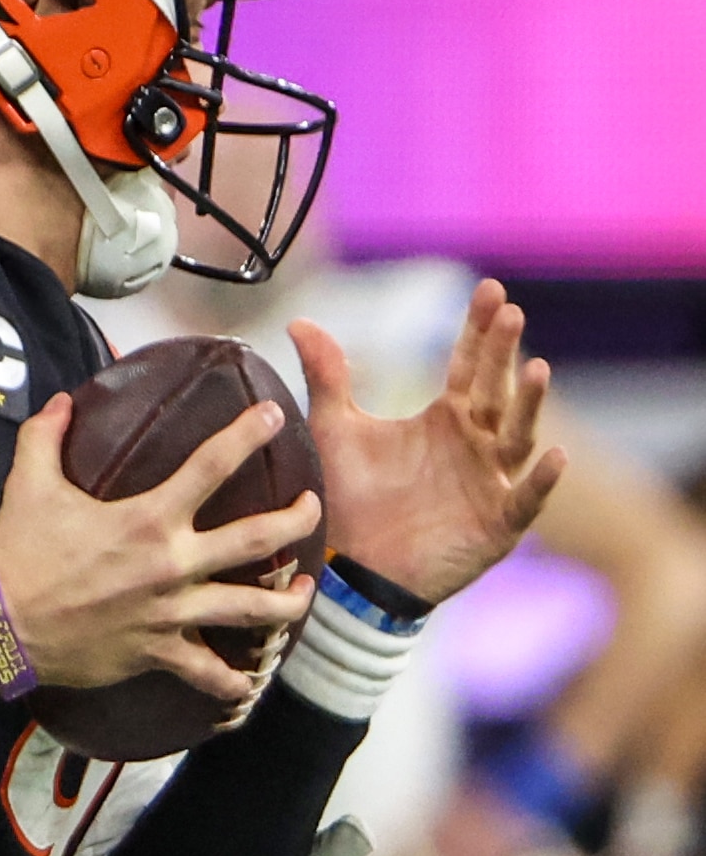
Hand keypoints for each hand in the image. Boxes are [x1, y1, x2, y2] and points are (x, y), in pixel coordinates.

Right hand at [0, 393, 319, 701]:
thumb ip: (45, 437)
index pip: (212, 465)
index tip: (271, 416)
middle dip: (296, 518)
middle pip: (258, 538)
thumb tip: (60, 402)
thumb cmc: (17, 554)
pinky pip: (208, 673)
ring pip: (253, 608)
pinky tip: (249, 683)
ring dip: (289, 599)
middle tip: (313, 505)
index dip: (247, 434)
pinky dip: (233, 682)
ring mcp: (171, 612)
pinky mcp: (158, 651)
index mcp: (148, 519)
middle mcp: (172, 564)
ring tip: (305, 589)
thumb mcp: (28, 484)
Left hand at [293, 278, 564, 604]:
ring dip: (530, 405)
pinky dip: (542, 481)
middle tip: (511, 312)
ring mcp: (490, 483)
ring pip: (518, 438)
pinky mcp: (496, 525)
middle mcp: (475, 444)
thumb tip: (300, 321)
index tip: (490, 289)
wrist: (348, 566)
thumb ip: (328, 377)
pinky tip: (556, 456)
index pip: (469, 365)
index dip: (479, 329)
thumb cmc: (349, 497)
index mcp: (446, 418)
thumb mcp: (335, 429)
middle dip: (503, 353)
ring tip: (537, 368)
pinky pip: (526, 500)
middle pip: (497, 391)